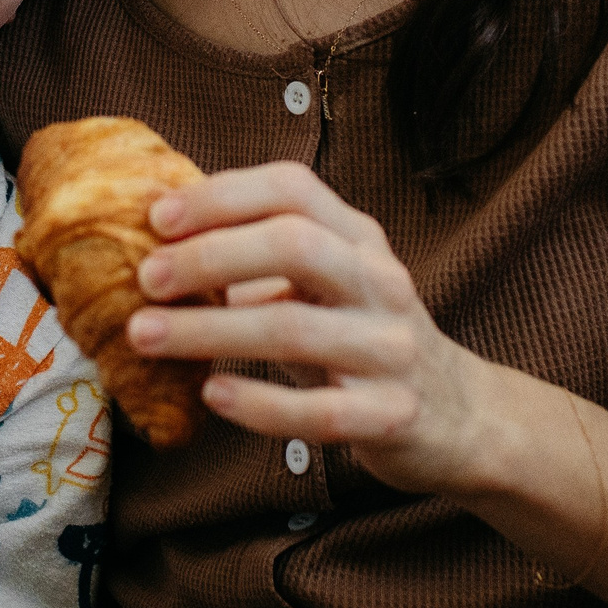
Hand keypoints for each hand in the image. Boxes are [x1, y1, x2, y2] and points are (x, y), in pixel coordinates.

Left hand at [128, 160, 507, 498]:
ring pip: (295, 329)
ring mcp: (392, 348)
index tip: (157, 216)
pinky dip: (259, 402)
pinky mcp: (393, 415)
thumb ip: (262, 261)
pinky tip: (212, 394)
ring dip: (210, 331)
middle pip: (295, 246)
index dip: (222, 195)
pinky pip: (320, 411)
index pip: (292, 190)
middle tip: (146, 278)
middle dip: (211, 255)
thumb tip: (160, 242)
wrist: (461, 417)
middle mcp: (380, 282)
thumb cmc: (362, 340)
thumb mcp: (326, 286)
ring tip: (147, 337)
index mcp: (360, 238)